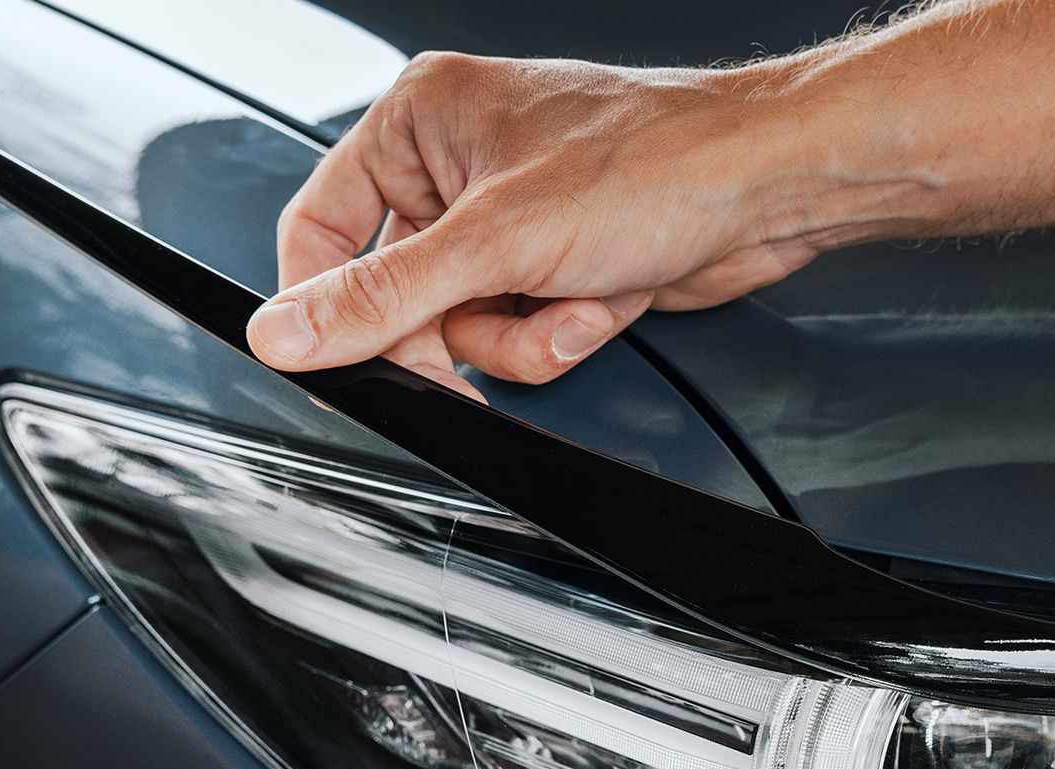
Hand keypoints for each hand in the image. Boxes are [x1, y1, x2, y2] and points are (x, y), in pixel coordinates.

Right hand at [247, 53, 863, 390]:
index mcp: (422, 120)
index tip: (339, 363)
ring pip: (464, 326)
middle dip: (459, 331)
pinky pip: (519, 331)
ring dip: (522, 337)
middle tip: (482, 352)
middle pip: (399, 296)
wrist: (768, 191)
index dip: (328, 306)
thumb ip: (385, 295)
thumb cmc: (657, 165)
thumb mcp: (498, 242)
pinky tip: (603, 301)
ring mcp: (512, 218)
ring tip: (575, 302)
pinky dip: (559, 333)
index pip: (323, 228)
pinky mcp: (557, 262)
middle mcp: (460, 164)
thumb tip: (286, 332)